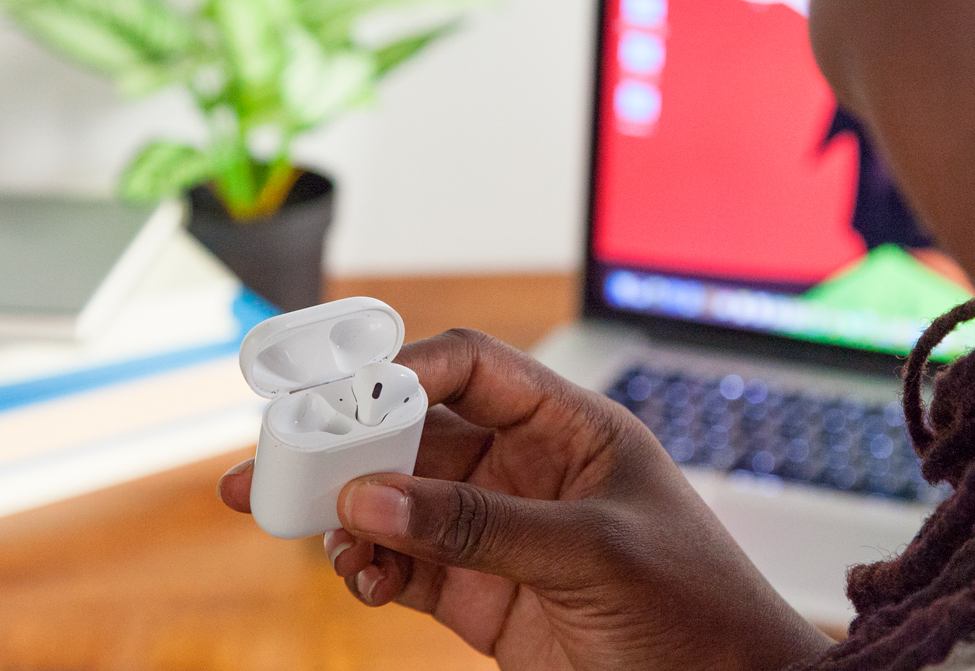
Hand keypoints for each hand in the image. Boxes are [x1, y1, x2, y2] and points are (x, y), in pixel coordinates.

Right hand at [219, 329, 832, 670]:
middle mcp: (528, 471)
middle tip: (279, 459)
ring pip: (401, 503)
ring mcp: (502, 534)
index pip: (474, 369)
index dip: (406, 369)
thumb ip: (481, 525)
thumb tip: (370, 494)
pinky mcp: (485, 597)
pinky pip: (408, 567)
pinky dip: (373, 569)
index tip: (340, 394)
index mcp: (572, 428)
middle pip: (419, 435)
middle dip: (349, 446)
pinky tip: (361, 580)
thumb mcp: (592, 554)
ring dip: (352, 514)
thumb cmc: (695, 607)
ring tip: (321, 536)